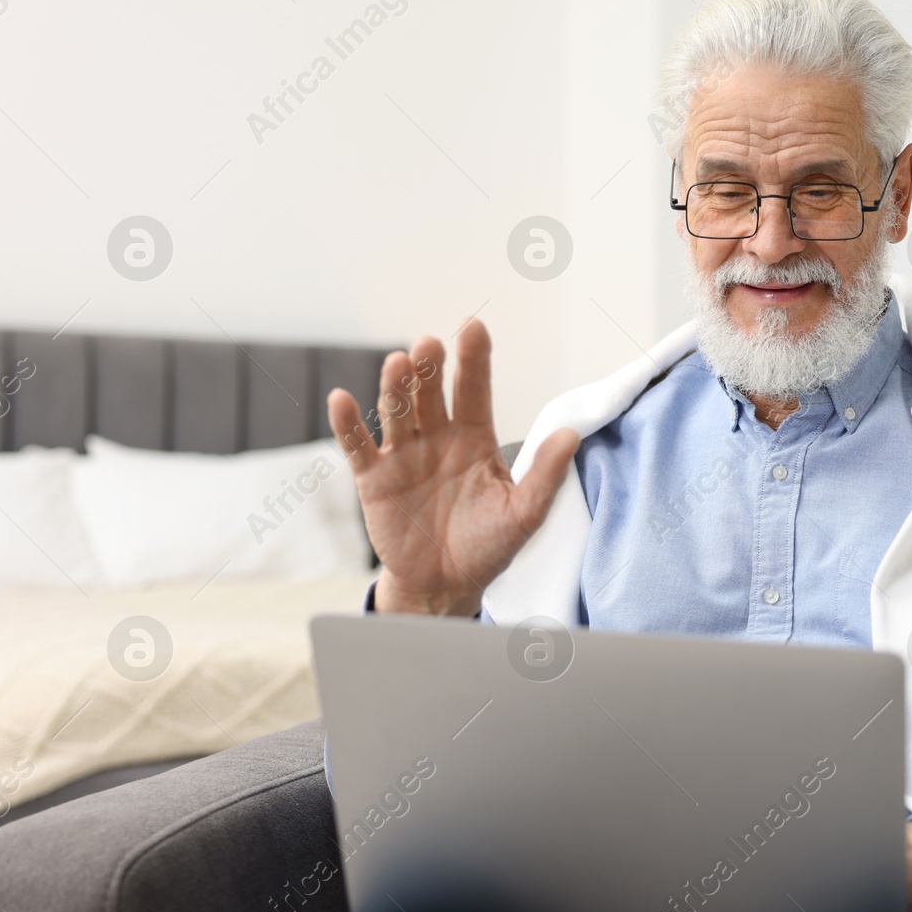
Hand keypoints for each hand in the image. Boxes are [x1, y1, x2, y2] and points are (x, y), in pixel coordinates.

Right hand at [327, 319, 579, 616]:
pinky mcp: (374, 479)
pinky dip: (346, 424)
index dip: (473, 358)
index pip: (474, 389)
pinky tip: (340, 399)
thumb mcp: (524, 513)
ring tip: (399, 364)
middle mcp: (437, 436)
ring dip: (395, 386)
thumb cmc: (489, 545)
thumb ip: (544, 474)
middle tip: (429, 344)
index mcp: (474, 437)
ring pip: (396, 411)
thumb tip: (572, 436)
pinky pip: (356, 446)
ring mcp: (403, 454)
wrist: (447, 586)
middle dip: (429, 366)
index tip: (473, 326)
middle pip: (430, 391)